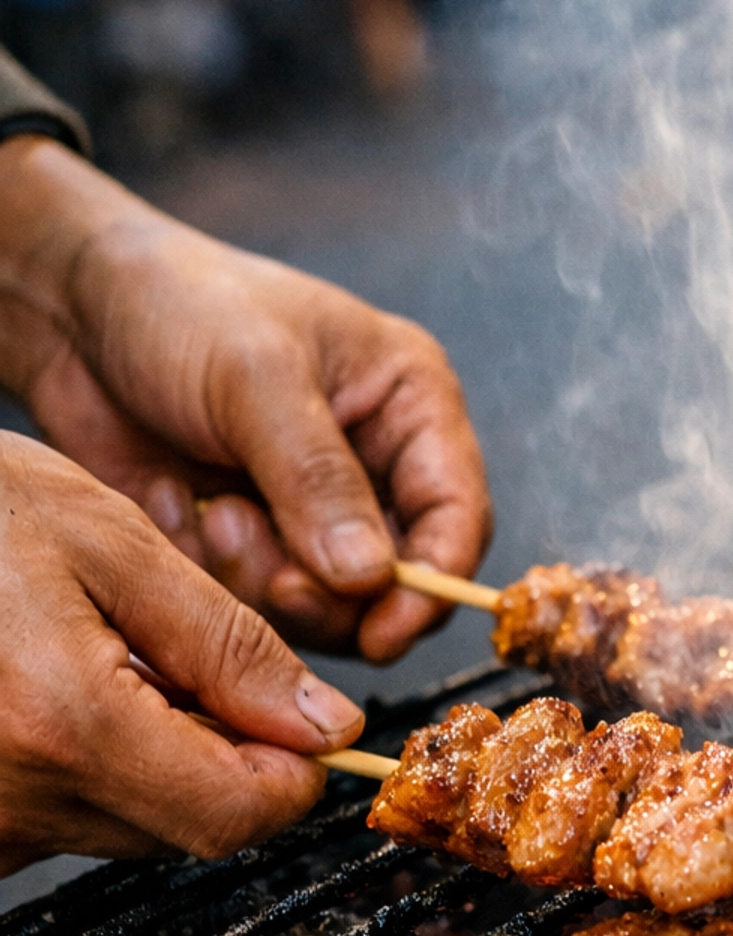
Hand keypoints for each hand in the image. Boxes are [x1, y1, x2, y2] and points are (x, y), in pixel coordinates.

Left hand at [0, 135, 492, 659]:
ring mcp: (310, 508)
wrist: (71, 312)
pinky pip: (256, 602)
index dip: (433, 583)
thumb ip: (319, 481)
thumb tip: (373, 576)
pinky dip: (214, 571)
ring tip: (213, 514)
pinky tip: (178, 507)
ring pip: (326, 604)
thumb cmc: (178, 304)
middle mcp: (373, 463)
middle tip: (274, 575)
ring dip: (264, 578)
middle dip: (331, 591)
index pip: (458, 516)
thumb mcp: (256, 378)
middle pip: (397, 580)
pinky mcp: (252, 539)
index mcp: (408, 404)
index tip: (383, 631)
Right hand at [0, 433, 364, 874]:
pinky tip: (50, 691)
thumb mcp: (111, 542)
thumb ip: (228, 646)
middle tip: (180, 656)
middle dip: (219, 753)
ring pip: (128, 827)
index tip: (303, 721)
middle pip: (188, 828)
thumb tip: (322, 728)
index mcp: (66, 728)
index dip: (292, 773)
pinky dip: (84, 767)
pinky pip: (59, 821)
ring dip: (149, 758)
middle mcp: (14, 803)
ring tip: (99, 658)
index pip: (237, 816)